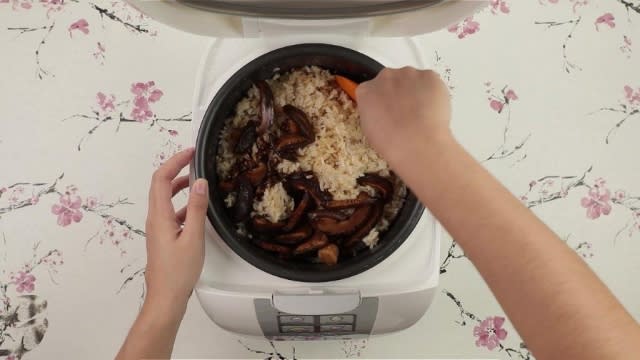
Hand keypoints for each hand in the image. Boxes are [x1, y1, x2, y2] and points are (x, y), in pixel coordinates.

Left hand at [143, 148, 208, 316]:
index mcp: (159, 216)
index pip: (161, 178)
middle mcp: (155, 219)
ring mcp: (158, 228)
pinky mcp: (164, 237)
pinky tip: (197, 209)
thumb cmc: (178, 272)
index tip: (190, 153)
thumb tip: (200, 183)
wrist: (166, 297)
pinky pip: (171, 212)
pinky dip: (183, 203)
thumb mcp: (193, 238)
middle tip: (194, 161)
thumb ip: (197, 209)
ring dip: (179, 185)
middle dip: (176, 169)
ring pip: (165, 199)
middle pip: (160, 185)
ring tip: (198, 180)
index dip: (174, 162)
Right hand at [356, 67, 451, 173]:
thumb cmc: (392, 142)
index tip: (387, 110)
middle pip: (392, 80)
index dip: (381, 100)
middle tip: (406, 112)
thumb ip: (373, 111)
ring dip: (416, 91)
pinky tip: (432, 109)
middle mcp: (385, 77)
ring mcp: (408, 74)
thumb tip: (382, 110)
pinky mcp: (429, 76)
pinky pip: (430, 81)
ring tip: (422, 113)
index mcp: (366, 90)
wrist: (417, 143)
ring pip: (413, 79)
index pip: (371, 89)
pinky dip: (433, 92)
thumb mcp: (370, 129)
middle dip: (398, 92)